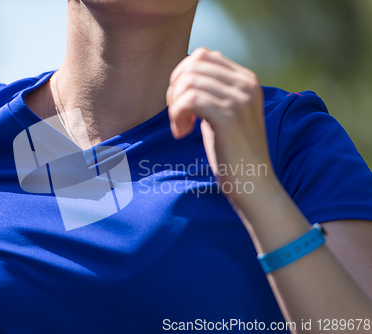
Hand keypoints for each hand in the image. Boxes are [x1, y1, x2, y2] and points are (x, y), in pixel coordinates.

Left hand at [166, 47, 276, 202]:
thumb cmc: (233, 152)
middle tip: (179, 115)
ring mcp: (240, 100)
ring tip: (182, 127)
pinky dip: (177, 115)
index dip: (182, 76)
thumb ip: (212, 90)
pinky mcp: (229, 117)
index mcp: (247, 80)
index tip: (183, 104)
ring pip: (188, 82)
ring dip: (175, 106)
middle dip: (176, 89)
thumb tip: (188, 69)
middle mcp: (246, 84)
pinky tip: (182, 133)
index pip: (204, 55)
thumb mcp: (225, 113)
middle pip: (193, 65)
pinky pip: (189, 99)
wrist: (253, 183)